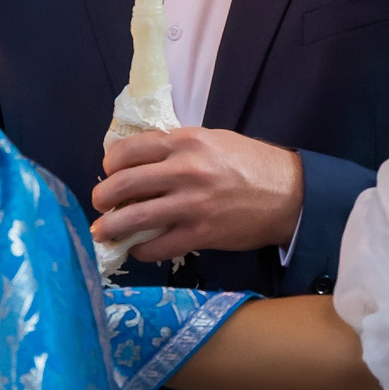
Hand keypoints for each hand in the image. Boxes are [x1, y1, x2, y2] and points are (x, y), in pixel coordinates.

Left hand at [89, 128, 304, 261]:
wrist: (289, 194)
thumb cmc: (250, 164)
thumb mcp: (212, 140)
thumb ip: (176, 147)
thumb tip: (139, 160)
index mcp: (185, 142)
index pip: (128, 150)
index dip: (111, 164)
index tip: (109, 172)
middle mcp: (184, 170)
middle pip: (123, 184)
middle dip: (102, 196)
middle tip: (100, 203)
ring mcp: (191, 204)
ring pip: (133, 217)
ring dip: (110, 227)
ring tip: (102, 232)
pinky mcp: (200, 234)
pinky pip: (156, 246)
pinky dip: (141, 249)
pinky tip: (139, 248)